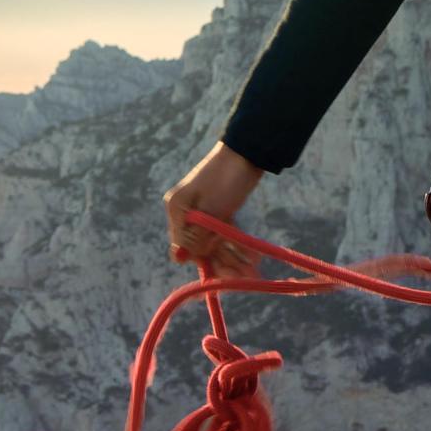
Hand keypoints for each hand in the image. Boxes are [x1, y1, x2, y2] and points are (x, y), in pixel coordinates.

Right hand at [163, 142, 265, 280]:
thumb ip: (195, 235)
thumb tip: (177, 258)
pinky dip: (234, 246)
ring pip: (213, 245)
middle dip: (223, 264)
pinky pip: (222, 236)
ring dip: (232, 259)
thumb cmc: (227, 179)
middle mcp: (185, 214)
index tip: (227, 271)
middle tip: (246, 277)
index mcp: (177, 210)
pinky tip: (251, 258)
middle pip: (200, 249)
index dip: (205, 260)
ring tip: (253, 271)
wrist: (247, 153)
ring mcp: (201, 214)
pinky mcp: (216, 213)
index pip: (185, 247)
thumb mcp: (212, 209)